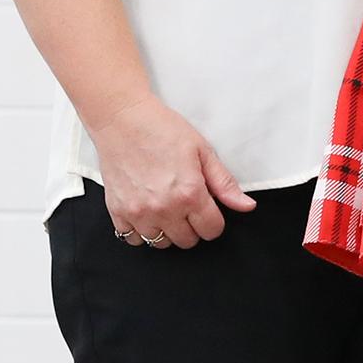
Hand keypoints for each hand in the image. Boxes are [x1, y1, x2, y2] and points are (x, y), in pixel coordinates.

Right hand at [93, 98, 254, 247]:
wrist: (122, 119)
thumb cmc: (161, 129)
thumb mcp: (202, 151)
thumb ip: (224, 183)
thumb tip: (245, 205)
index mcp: (189, 194)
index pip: (212, 231)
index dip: (213, 220)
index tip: (207, 209)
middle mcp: (164, 208)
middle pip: (187, 241)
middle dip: (192, 226)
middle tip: (185, 205)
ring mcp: (139, 212)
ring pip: (161, 243)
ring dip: (166, 230)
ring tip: (165, 207)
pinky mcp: (117, 211)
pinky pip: (132, 238)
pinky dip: (140, 230)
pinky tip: (145, 211)